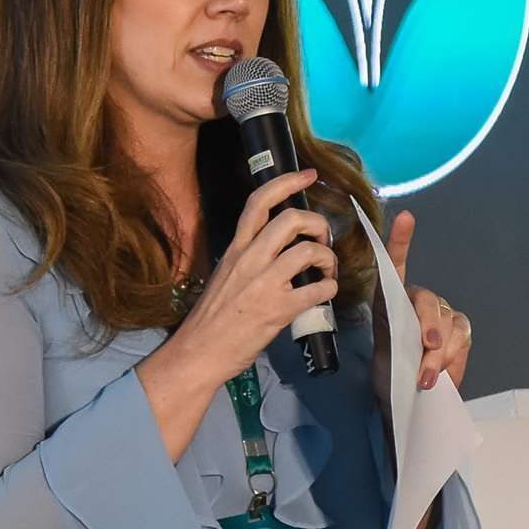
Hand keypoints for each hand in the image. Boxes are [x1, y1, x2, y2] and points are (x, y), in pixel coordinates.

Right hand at [173, 168, 337, 386]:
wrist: (199, 352)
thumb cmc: (211, 318)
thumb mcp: (225, 275)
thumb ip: (248, 259)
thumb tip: (277, 250)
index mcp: (236, 249)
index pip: (258, 202)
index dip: (287, 182)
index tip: (308, 175)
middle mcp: (249, 260)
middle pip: (291, 219)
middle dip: (318, 223)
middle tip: (323, 239)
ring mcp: (264, 284)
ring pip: (308, 251)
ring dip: (328, 258)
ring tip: (328, 270)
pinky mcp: (278, 310)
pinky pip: (317, 290)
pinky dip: (330, 288)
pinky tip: (326, 294)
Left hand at [373, 209, 472, 394]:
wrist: (405, 392)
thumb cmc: (389, 367)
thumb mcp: (384, 352)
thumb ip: (399, 342)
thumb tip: (426, 345)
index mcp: (393, 298)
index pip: (396, 263)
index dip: (401, 240)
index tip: (406, 217)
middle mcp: (419, 300)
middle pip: (429, 303)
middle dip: (429, 327)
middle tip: (427, 349)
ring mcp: (443, 314)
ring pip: (448, 323)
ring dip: (439, 353)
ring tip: (425, 378)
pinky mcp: (461, 331)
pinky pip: (462, 336)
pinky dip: (452, 357)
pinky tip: (443, 372)